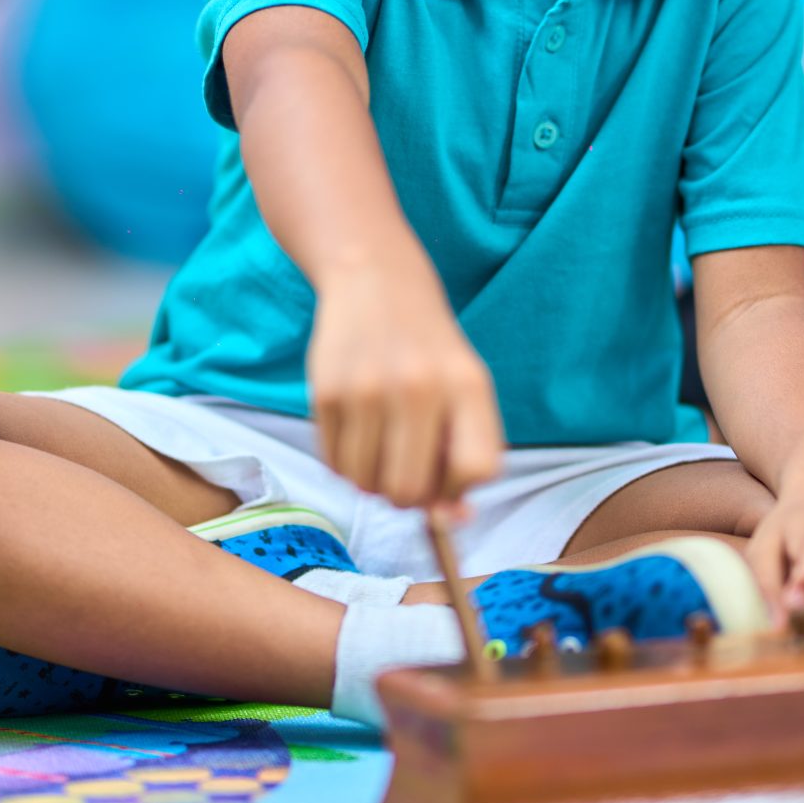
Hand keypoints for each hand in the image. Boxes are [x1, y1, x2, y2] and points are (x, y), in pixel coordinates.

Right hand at [308, 256, 503, 509]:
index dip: (460, 490)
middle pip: (411, 491)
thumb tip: (451, 523)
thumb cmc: (427, 348)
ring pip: (366, 485)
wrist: (374, 279)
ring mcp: (368, 388)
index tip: (447, 480)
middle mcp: (419, 386)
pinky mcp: (326, 391)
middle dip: (407, 498)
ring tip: (379, 450)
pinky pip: (334, 464)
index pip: (476, 470)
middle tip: (403, 475)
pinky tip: (356, 433)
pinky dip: (345, 465)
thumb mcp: (462, 386)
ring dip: (371, 484)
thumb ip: (465, 452)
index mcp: (467, 385)